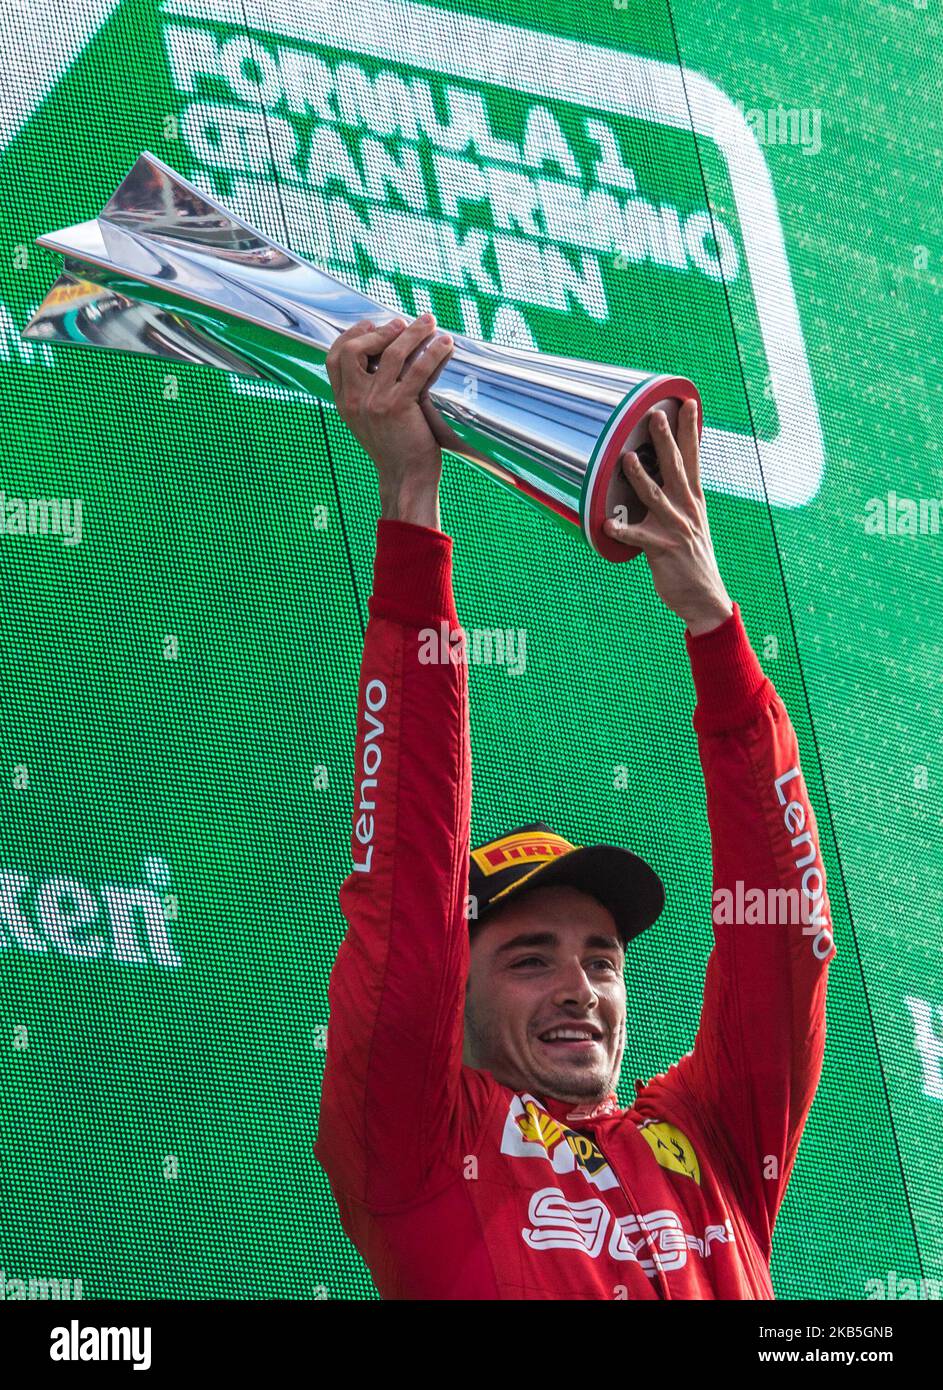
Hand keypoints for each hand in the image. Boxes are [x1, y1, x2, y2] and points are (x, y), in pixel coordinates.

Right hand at [325, 314, 454, 526]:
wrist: (406, 477)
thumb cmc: (395, 446)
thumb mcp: (370, 418)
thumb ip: (368, 391)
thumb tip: (385, 354)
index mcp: (344, 402)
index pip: (334, 357)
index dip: (352, 334)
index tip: (373, 325)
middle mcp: (354, 400)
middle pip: (355, 348)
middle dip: (380, 330)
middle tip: (402, 323)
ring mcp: (375, 402)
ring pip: (391, 353)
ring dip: (413, 332)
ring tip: (429, 322)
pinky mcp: (398, 407)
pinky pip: (418, 369)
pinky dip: (434, 352)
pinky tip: (446, 344)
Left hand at [602, 400, 733, 634]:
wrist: (705, 598)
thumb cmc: (691, 559)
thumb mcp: (690, 524)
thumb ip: (676, 500)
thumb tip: (657, 476)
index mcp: (694, 501)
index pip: (694, 458)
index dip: (691, 430)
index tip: (687, 403)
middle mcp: (687, 510)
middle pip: (677, 468)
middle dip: (666, 440)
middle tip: (656, 415)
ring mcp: (676, 529)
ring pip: (656, 497)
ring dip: (641, 477)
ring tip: (627, 458)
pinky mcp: (663, 550)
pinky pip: (638, 538)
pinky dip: (623, 531)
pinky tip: (607, 525)